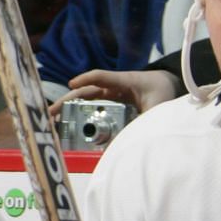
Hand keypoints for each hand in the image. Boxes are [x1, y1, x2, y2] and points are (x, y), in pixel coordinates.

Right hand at [54, 69, 178, 114]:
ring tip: (55, 120)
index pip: (100, 77)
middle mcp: (113, 86)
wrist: (170, 86)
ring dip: (70, 108)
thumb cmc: (164, 92)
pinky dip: (82, 114)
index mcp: (125, 81)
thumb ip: (143, 125)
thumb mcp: (157, 110)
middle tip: (50, 112)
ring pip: (86, 99)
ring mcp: (111, 94)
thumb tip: (124, 144)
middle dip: (67, 101)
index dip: (85, 80)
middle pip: (86, 91)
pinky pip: (94, 107)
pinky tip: (72, 125)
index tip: (71, 85)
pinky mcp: (112, 102)